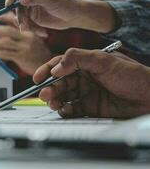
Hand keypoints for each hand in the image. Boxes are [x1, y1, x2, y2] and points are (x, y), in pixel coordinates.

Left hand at [0, 13, 51, 74]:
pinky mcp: (23, 57)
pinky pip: (7, 53)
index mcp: (28, 29)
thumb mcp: (29, 38)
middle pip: (8, 31)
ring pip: (6, 42)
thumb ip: (16, 32)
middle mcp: (27, 36)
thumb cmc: (35, 51)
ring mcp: (25, 47)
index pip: (12, 19)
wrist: (46, 65)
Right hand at [6, 0, 116, 33]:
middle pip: (16, 5)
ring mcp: (31, 7)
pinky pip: (26, 24)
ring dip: (25, 26)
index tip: (9, 5)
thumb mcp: (52, 0)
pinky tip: (43, 33)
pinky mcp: (33, 18)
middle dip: (20, 17)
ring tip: (36, 31)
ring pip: (20, 17)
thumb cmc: (66, 5)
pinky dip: (32, 30)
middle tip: (24, 27)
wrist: (75, 17)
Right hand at [33, 48, 149, 117]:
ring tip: (53, 103)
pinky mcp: (90, 108)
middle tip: (44, 94)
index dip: (47, 70)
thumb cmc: (132, 75)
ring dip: (55, 99)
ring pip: (63, 96)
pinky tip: (65, 110)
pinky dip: (65, 110)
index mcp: (85, 63)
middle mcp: (83, 78)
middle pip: (59, 82)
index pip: (60, 64)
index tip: (37, 77)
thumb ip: (78, 58)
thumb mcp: (104, 60)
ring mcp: (86, 93)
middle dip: (49, 87)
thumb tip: (56, 67)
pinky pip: (72, 109)